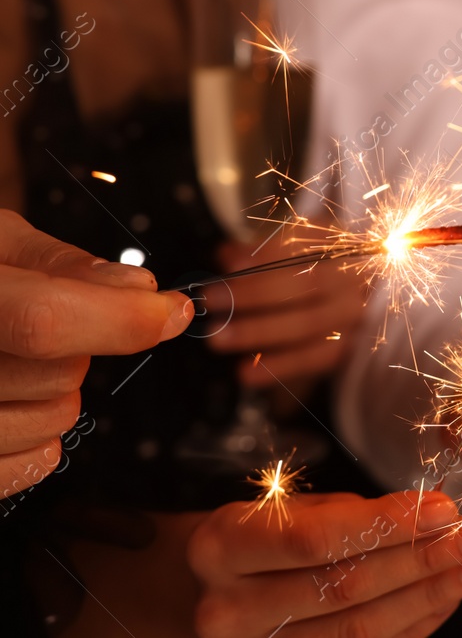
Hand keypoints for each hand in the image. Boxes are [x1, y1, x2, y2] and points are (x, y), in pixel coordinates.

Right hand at [0, 210, 191, 498]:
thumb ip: (57, 265)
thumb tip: (137, 290)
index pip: (44, 321)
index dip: (123, 319)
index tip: (170, 311)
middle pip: (56, 376)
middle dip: (77, 351)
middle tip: (31, 328)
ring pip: (48, 426)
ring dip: (54, 398)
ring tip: (10, 368)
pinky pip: (21, 471)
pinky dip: (35, 444)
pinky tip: (11, 410)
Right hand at [189, 490, 461, 637]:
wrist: (207, 591)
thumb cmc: (263, 540)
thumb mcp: (290, 510)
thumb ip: (353, 516)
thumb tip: (437, 517)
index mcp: (222, 547)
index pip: (315, 540)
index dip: (387, 526)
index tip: (445, 510)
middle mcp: (227, 608)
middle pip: (344, 589)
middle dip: (424, 560)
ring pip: (358, 631)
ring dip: (431, 595)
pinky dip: (415, 623)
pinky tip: (448, 595)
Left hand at [205, 236, 366, 392]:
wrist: (349, 305)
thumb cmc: (314, 273)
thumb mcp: (294, 252)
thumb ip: (261, 252)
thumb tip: (227, 256)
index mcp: (340, 247)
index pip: (304, 248)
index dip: (267, 256)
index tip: (231, 264)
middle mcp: (353, 279)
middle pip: (304, 285)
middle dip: (253, 293)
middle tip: (211, 301)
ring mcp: (352, 315)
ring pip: (307, 324)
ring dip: (258, 332)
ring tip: (219, 338)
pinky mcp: (346, 348)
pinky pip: (312, 359)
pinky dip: (278, 367)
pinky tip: (247, 372)